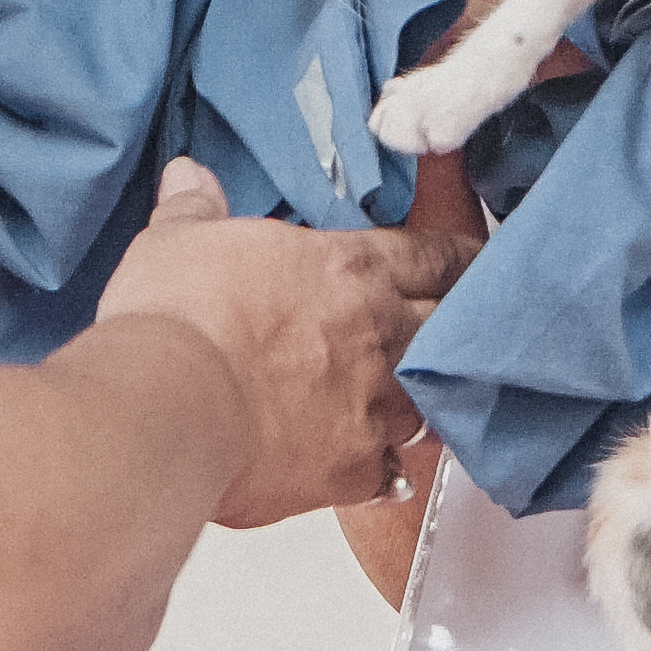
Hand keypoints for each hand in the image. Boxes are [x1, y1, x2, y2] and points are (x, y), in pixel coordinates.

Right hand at [90, 162, 432, 526]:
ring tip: (405, 400)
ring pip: (430, 404)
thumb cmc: (179, 318)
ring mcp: (375, 408)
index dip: (460, 258)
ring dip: (420, 400)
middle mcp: (379, 336)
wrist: (173, 407)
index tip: (476, 261)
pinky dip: (384, 470)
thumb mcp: (176, 241)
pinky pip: (390, 473)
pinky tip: (374, 469)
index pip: (432, 255)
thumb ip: (197, 208)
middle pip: (452, 328)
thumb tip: (189, 177)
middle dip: (459, 327)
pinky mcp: (354, 472)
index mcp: (348, 268)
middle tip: (461, 328)